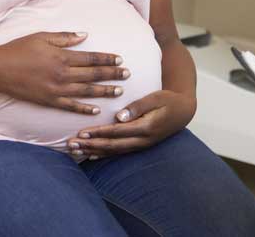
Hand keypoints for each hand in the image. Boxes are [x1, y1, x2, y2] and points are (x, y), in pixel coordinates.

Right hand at [0, 31, 128, 114]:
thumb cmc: (18, 49)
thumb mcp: (42, 36)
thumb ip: (65, 37)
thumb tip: (85, 35)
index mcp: (62, 56)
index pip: (91, 58)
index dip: (107, 59)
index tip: (120, 60)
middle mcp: (62, 74)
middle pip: (93, 75)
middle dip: (113, 74)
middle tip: (128, 74)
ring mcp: (56, 89)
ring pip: (86, 92)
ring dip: (104, 91)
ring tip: (119, 91)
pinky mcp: (48, 101)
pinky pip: (70, 106)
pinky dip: (84, 108)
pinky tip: (96, 110)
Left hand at [67, 89, 195, 157]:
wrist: (183, 112)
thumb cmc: (168, 101)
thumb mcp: (156, 98)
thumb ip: (137, 106)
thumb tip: (119, 116)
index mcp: (145, 128)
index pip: (117, 132)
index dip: (98, 133)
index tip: (81, 132)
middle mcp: (142, 140)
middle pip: (112, 146)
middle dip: (90, 145)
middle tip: (71, 144)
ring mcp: (141, 145)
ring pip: (113, 151)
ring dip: (93, 151)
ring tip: (75, 150)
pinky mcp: (139, 145)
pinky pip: (119, 152)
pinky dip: (104, 154)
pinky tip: (91, 155)